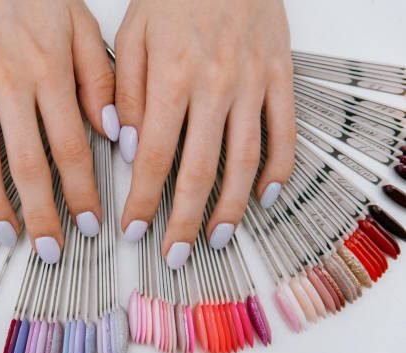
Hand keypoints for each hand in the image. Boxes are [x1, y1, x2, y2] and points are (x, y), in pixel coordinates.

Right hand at [0, 0, 118, 263]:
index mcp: (51, 75)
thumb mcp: (80, 25)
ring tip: (8, 237)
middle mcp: (10, 86)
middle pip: (28, 167)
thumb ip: (99, 79)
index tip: (91, 226)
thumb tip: (114, 132)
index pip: (71, 150)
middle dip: (42, 215)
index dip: (83, 194)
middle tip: (51, 251)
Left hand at [115, 0, 295, 268]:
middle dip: (183, 221)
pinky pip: (284, 134)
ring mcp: (252, 87)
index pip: (155, 158)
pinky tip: (264, 198)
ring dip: (230, 208)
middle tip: (174, 256)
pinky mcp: (280, 80)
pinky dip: (277, 171)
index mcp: (172, 80)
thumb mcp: (133, 37)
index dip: (143, 201)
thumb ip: (127, 94)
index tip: (132, 231)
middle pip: (199, 172)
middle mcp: (215, 90)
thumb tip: (130, 150)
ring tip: (215, 239)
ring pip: (244, 162)